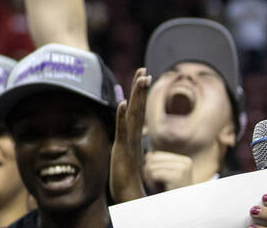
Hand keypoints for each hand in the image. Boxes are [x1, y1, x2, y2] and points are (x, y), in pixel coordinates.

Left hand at [110, 67, 151, 203]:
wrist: (129, 196)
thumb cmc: (125, 177)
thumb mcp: (125, 156)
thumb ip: (126, 145)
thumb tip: (127, 137)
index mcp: (133, 136)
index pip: (137, 109)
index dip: (139, 93)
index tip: (142, 76)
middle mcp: (133, 136)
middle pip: (138, 107)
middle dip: (140, 88)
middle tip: (144, 70)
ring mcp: (129, 142)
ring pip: (134, 114)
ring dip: (137, 96)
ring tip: (141, 78)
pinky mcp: (123, 149)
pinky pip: (123, 130)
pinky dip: (123, 116)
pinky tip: (123, 103)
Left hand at [142, 150, 193, 192]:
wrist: (184, 211)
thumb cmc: (173, 194)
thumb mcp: (164, 178)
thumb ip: (157, 165)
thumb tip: (148, 154)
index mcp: (184, 161)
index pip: (157, 155)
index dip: (151, 167)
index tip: (158, 180)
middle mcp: (185, 162)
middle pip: (153, 159)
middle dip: (149, 173)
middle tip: (156, 185)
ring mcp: (182, 168)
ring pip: (151, 167)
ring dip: (150, 180)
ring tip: (159, 188)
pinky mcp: (177, 176)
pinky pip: (154, 174)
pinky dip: (152, 183)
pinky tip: (160, 190)